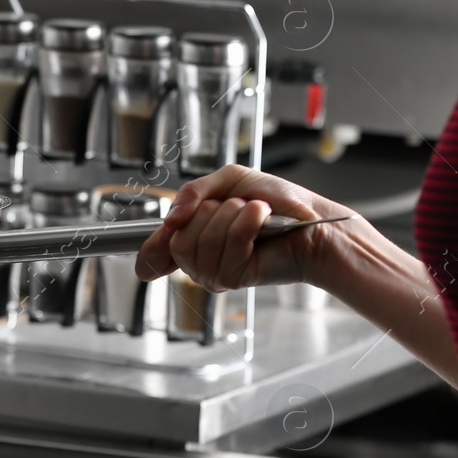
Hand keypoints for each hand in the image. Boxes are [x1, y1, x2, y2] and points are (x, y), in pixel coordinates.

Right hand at [135, 164, 354, 290]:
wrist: (312, 221)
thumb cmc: (277, 201)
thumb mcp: (228, 181)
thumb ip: (192, 193)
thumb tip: (170, 220)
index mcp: (194, 236)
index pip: (157, 250)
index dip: (151, 252)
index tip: (146, 265)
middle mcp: (199, 259)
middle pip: (178, 238)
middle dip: (210, 212)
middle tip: (237, 208)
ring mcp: (214, 272)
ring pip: (202, 240)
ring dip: (234, 216)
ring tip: (255, 213)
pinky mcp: (234, 277)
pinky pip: (228, 244)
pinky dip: (248, 223)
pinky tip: (262, 220)